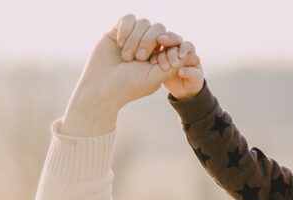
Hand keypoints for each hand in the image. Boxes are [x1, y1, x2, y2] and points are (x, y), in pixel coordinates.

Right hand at [61, 15, 183, 135]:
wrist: (101, 87)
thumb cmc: (129, 86)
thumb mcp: (155, 77)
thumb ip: (173, 65)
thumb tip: (191, 54)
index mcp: (159, 56)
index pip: (171, 40)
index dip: (168, 43)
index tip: (159, 56)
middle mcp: (147, 45)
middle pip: (158, 28)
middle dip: (149, 41)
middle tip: (140, 58)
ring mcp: (133, 37)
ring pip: (143, 22)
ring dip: (135, 39)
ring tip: (126, 57)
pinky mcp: (118, 31)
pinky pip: (128, 18)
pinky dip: (126, 29)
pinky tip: (119, 43)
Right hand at [151, 41, 203, 99]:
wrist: (184, 88)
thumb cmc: (193, 81)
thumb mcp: (195, 78)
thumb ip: (191, 73)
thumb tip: (181, 71)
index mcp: (189, 51)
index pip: (187, 45)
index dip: (184, 48)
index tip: (181, 56)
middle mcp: (178, 49)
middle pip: (173, 40)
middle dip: (169, 42)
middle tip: (165, 45)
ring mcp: (168, 53)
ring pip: (164, 48)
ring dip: (163, 55)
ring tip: (165, 67)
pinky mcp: (160, 59)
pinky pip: (155, 55)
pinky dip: (154, 58)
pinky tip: (153, 62)